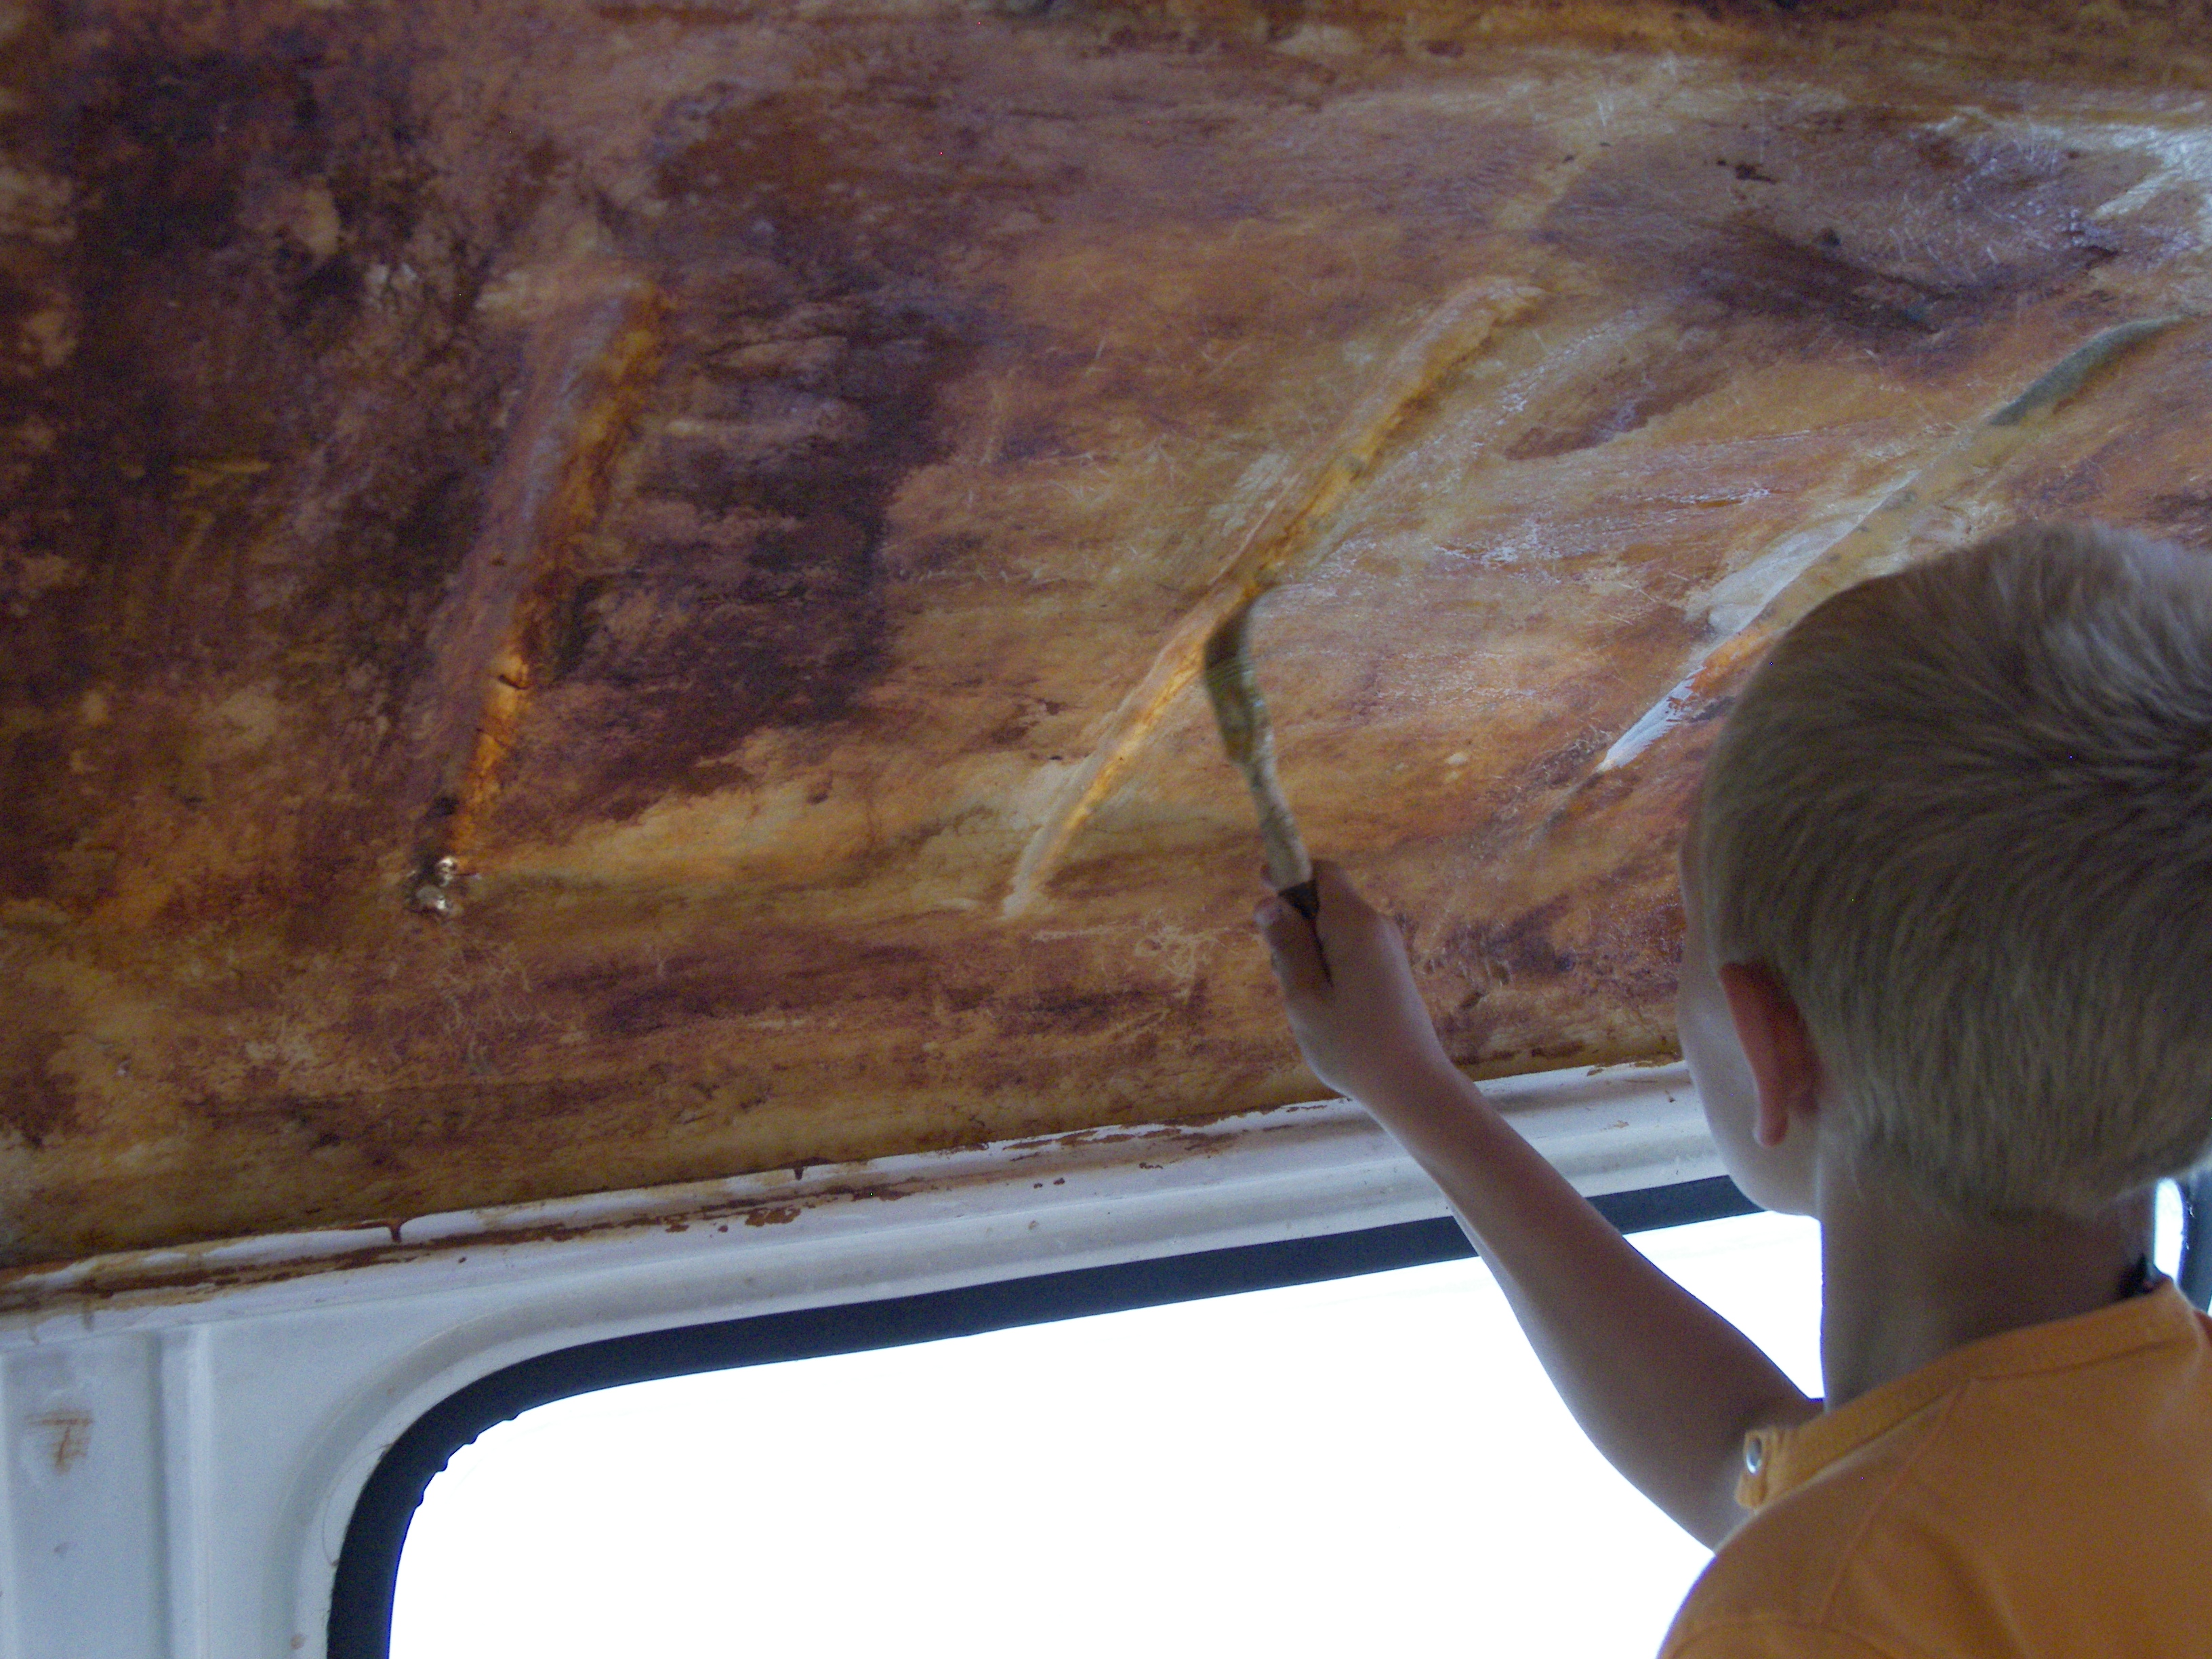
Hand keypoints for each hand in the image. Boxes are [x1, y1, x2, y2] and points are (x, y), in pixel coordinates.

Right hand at [1255, 862, 1455, 1104]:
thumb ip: (1286, 946)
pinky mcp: (1389, 971)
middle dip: (1294, 924)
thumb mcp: (1304, 996)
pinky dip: (1327, 966)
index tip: (1261, 890)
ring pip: (1334, 930)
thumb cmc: (1352, 1044)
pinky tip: (1324, 1008)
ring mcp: (1386, 950)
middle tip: (1281, 972)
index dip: (1289, 875)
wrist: (1411, 1086)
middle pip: (1325, 901)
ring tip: (1304, 1001)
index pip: (1322, 872)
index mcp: (1355, 925)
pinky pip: (1349, 950)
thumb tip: (1268, 903)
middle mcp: (1376, 927)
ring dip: (1308, 950)